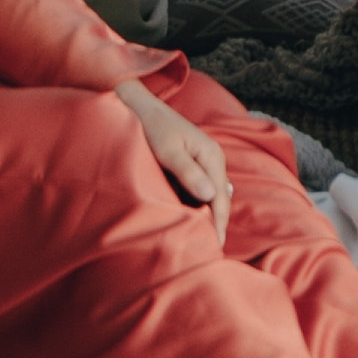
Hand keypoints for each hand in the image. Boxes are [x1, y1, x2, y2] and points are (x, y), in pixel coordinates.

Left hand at [116, 80, 232, 244]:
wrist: (137, 106)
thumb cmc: (151, 127)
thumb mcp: (168, 150)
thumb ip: (188, 172)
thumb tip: (211, 195)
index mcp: (212, 156)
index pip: (220, 198)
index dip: (218, 224)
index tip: (214, 247)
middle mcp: (212, 159)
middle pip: (218, 199)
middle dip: (216, 223)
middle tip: (209, 251)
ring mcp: (203, 162)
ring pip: (210, 196)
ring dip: (207, 215)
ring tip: (202, 241)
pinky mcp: (191, 164)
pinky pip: (199, 190)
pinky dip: (198, 205)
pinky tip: (193, 220)